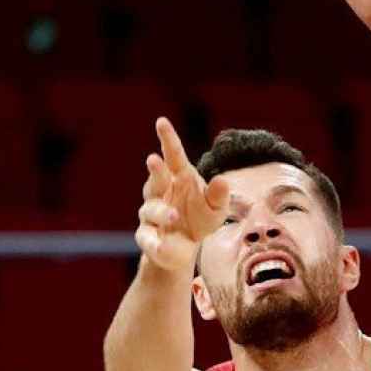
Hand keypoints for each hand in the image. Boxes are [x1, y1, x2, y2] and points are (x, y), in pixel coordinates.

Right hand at [135, 118, 230, 272]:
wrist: (185, 249)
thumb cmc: (200, 220)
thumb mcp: (217, 209)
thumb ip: (219, 195)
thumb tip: (222, 180)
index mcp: (179, 179)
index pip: (173, 156)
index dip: (168, 139)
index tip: (161, 121)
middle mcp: (161, 192)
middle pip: (156, 178)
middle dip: (155, 170)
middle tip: (154, 159)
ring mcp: (151, 214)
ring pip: (151, 209)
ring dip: (161, 212)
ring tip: (173, 215)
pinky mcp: (148, 238)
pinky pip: (149, 238)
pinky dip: (155, 242)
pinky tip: (162, 245)